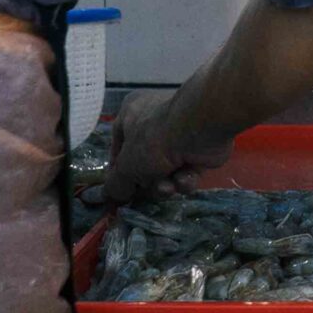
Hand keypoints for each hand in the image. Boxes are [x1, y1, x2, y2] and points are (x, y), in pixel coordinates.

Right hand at [102, 89, 233, 204]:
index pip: (118, 149)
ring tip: (169, 185)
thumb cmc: (154, 140)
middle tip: (149, 190)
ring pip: (165, 173)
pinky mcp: (198, 150)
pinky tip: (185, 178)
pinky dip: (184, 179)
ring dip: (166, 184)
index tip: (119, 194)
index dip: (119, 173)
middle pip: (143, 165)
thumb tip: (112, 197)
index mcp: (131, 115)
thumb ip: (117, 184)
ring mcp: (178, 137)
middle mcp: (154, 122)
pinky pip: (184, 173)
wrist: (200, 128)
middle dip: (147, 183)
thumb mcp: (126, 166)